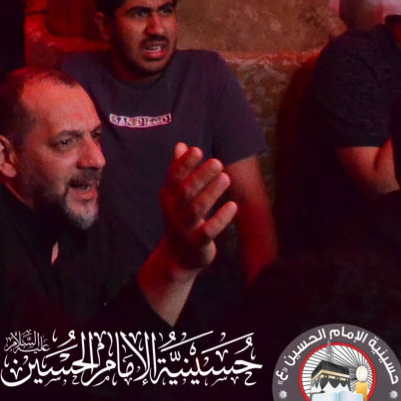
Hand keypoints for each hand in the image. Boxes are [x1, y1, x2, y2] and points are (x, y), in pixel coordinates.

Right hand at [160, 143, 237, 271]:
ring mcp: (184, 228)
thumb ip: (179, 170)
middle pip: (186, 191)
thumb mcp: (176, 195)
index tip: (197, 150)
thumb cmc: (180, 217)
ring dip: (211, 193)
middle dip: (201, 176)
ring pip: (197, 209)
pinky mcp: (197, 243)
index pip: (174, 176)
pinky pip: (209, 230)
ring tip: (226, 178)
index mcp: (167, 195)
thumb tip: (181, 144)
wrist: (177, 256)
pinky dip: (221, 218)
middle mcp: (172, 211)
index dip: (184, 163)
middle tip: (218, 162)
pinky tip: (233, 205)